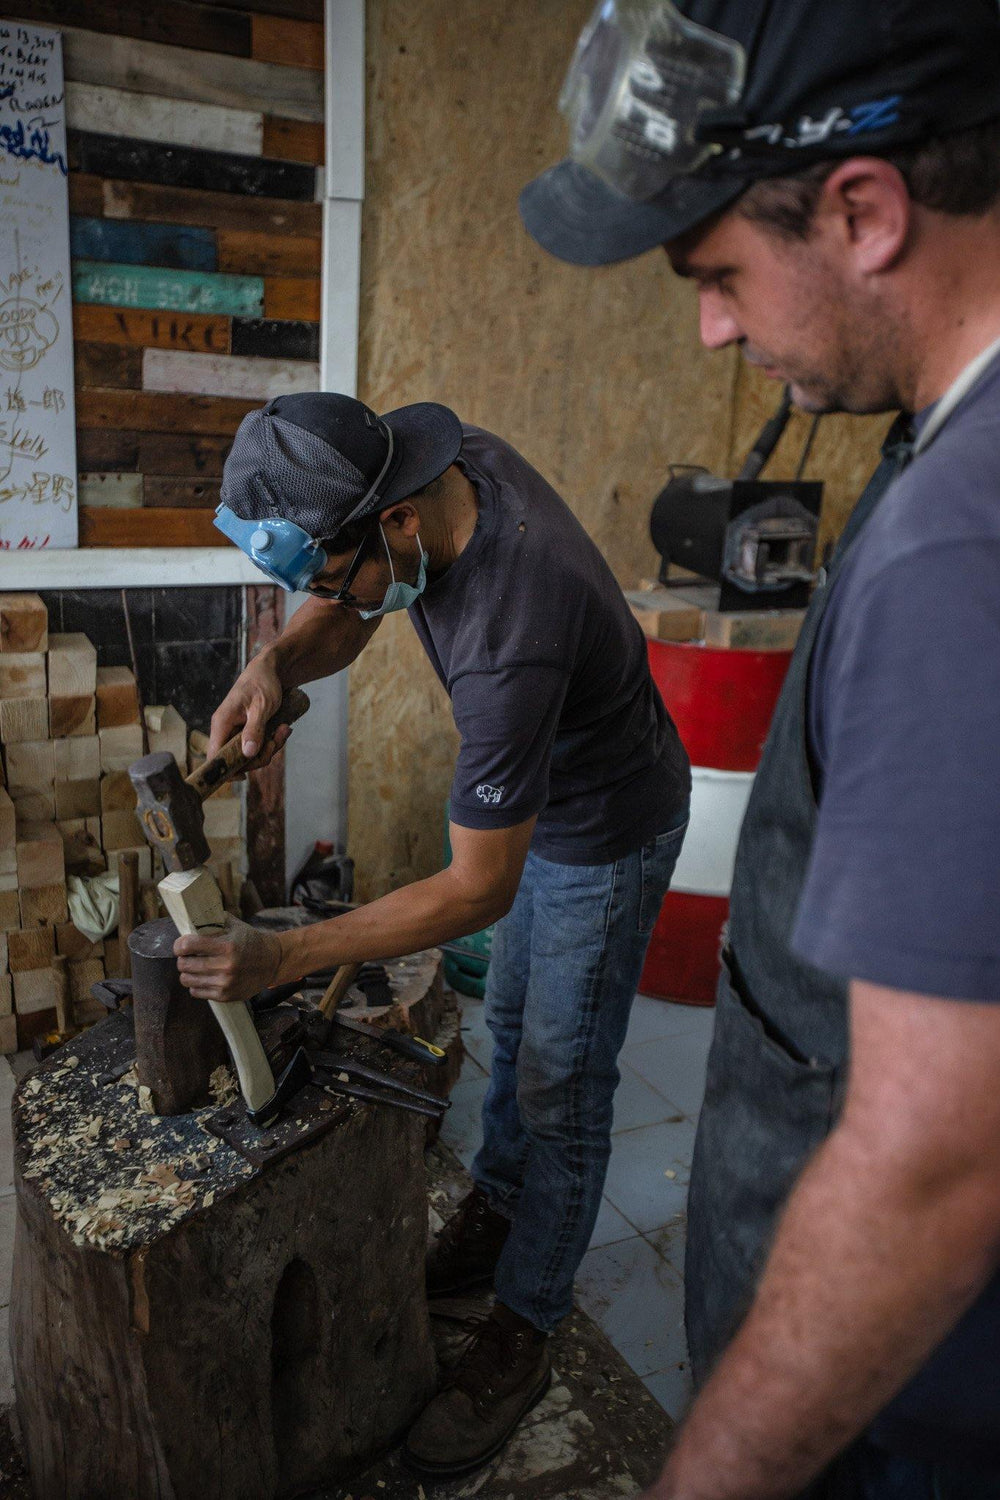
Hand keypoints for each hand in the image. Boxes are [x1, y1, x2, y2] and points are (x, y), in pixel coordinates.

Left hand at [174, 917, 281, 1005]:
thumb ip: (212, 922)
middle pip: (184, 965)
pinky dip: (196, 984)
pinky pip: (196, 992)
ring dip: (187, 972)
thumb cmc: (250, 941)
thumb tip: (189, 920)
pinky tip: (204, 977)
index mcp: (227, 946)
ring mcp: (225, 983)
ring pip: (187, 980)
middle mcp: (226, 966)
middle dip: (183, 959)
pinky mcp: (225, 996)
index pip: (188, 946)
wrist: (272, 961)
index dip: (179, 945)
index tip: (181, 946)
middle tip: (188, 956)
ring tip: (194, 967)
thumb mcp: (234, 926)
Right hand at [208, 650, 290, 765]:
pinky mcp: (247, 731)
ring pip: (250, 754)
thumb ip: (254, 730)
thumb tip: (247, 754)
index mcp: (222, 723)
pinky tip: (283, 729)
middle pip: (235, 760)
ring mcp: (236, 731)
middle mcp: (225, 729)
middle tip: (275, 742)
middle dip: (259, 757)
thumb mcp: (261, 707)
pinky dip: (272, 742)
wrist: (271, 670)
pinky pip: (258, 746)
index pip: (214, 756)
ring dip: (270, 748)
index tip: (244, 775)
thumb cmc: (263, 683)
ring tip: (284, 730)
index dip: (225, 770)